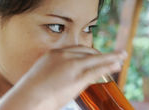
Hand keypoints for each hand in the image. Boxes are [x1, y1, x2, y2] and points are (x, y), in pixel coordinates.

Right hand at [0, 45, 126, 109]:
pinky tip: (117, 64)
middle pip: (88, 51)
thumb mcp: (43, 74)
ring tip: (122, 56)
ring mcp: (71, 65)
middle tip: (112, 57)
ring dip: (111, 57)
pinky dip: (109, 66)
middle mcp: (64, 55)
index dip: (90, 53)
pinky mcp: (77, 77)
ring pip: (95, 58)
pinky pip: (97, 69)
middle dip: (101, 55)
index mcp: (55, 53)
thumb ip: (54, 70)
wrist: (25, 99)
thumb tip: (62, 75)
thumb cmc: (32, 91)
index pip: (77, 50)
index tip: (97, 56)